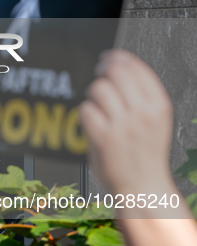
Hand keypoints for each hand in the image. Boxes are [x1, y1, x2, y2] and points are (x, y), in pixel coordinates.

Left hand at [80, 49, 172, 195]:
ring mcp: (122, 125)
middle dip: (103, 70)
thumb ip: (140, 98)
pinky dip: (85, 113)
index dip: (118, 58)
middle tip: (98, 73)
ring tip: (97, 103)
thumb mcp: (155, 122)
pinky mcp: (103, 137)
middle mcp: (143, 113)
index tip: (109, 57)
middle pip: (115, 73)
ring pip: (99, 89)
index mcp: (159, 105)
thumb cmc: (145, 155)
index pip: (137, 68)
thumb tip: (117, 69)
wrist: (143, 188)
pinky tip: (92, 121)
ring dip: (93, 93)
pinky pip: (86, 110)